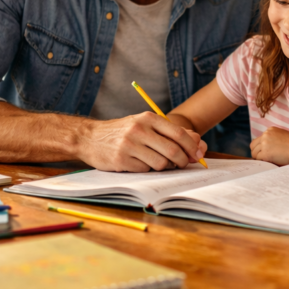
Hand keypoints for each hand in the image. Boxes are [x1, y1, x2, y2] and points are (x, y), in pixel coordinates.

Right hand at [79, 112, 206, 171]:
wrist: (90, 138)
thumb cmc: (123, 132)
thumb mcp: (144, 124)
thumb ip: (170, 132)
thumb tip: (198, 143)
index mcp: (148, 118)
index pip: (179, 133)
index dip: (192, 146)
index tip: (197, 154)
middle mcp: (139, 129)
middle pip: (172, 150)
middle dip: (182, 160)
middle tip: (182, 164)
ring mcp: (129, 145)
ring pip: (160, 163)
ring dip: (164, 167)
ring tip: (157, 162)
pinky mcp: (121, 160)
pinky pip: (145, 170)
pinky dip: (147, 170)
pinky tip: (139, 163)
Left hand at [251, 127, 288, 164]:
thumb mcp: (282, 136)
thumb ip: (272, 139)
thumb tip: (263, 148)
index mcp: (270, 130)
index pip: (258, 140)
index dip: (260, 148)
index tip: (265, 153)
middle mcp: (266, 135)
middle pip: (253, 146)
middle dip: (257, 153)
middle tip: (264, 158)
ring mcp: (265, 144)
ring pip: (254, 153)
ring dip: (260, 158)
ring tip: (269, 160)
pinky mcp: (266, 153)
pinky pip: (258, 159)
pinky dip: (263, 161)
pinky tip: (271, 162)